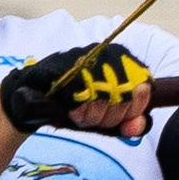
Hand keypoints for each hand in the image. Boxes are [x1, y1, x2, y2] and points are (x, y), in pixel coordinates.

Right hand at [0, 39, 152, 139]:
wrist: (33, 99)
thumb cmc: (73, 105)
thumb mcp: (108, 117)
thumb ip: (129, 122)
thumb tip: (140, 125)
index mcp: (124, 60)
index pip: (146, 88)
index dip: (133, 110)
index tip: (114, 117)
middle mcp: (110, 54)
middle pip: (128, 96)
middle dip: (111, 116)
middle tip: (92, 117)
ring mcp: (88, 57)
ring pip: (108, 97)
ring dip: (92, 115)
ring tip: (79, 113)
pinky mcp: (67, 66)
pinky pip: (84, 96)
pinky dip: (79, 110)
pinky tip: (71, 110)